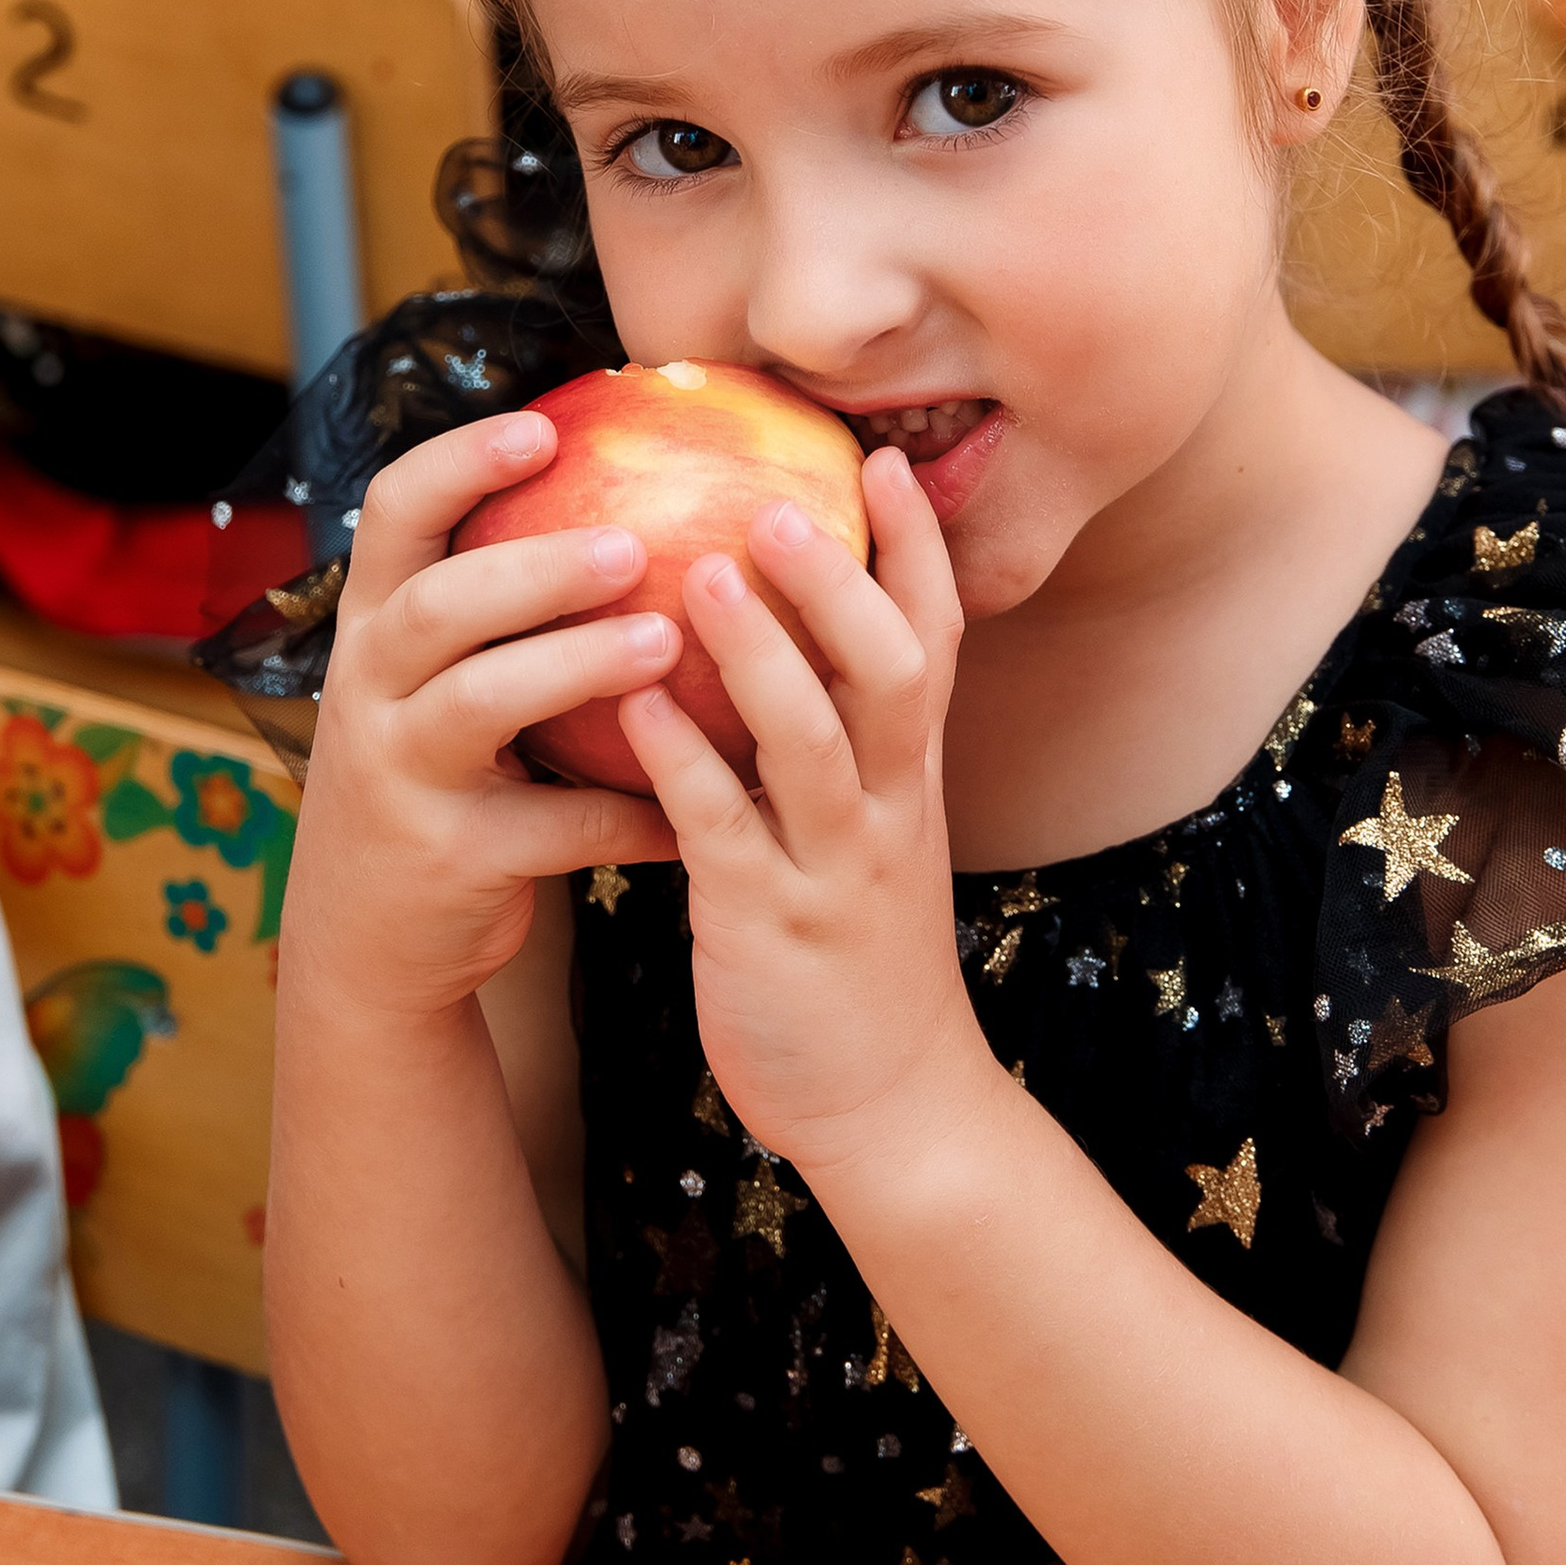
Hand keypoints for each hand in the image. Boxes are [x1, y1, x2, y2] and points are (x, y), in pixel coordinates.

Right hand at [279, 413, 681, 1031]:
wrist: (366, 944)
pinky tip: (705, 804)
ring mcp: (397, 773)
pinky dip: (633, 814)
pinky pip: (551, 826)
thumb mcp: (432, 685)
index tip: (545, 426)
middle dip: (537, 565)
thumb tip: (643, 501)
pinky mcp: (446, 857)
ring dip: (576, 666)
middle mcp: (368, 687)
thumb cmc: (435, 779)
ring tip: (666, 643)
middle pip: (439, 602)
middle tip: (637, 544)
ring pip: (479, 702)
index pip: (393, 512)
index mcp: (375, 624)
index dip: (461, 461)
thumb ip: (499, 610)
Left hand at [615, 447, 994, 1182]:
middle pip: (889, 668)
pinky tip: (633, 708)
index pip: (932, 637)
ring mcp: (833, 865)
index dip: (913, 549)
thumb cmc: (858, 956)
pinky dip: (683, 763)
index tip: (879, 458)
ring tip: (699, 572)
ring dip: (760, 652)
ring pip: (811, 740)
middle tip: (781, 496)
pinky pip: (724, 831)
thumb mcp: (871, 834)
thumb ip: (840, 742)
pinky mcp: (769, 925)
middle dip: (842, 580)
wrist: (890, 1106)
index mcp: (909, 774)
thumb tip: (789, 641)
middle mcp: (887, 805)